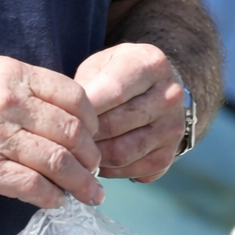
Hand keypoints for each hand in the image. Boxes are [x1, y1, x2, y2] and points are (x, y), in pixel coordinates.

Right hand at [0, 56, 102, 209]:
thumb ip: (8, 86)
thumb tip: (38, 106)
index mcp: (8, 73)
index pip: (72, 94)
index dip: (92, 120)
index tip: (94, 136)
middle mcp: (8, 101)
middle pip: (73, 130)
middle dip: (91, 156)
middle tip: (95, 171)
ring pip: (59, 161)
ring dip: (81, 183)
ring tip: (90, 195)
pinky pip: (32, 186)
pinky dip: (51, 198)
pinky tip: (55, 203)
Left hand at [73, 43, 185, 183]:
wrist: (156, 90)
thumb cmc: (118, 74)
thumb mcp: (101, 64)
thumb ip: (85, 83)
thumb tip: (64, 115)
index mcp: (151, 65)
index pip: (114, 90)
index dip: (84, 107)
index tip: (62, 115)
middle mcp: (169, 96)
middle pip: (116, 124)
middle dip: (84, 134)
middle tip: (62, 137)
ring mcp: (172, 128)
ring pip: (122, 152)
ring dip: (92, 155)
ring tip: (75, 149)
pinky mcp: (168, 156)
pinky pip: (131, 170)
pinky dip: (108, 170)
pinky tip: (95, 159)